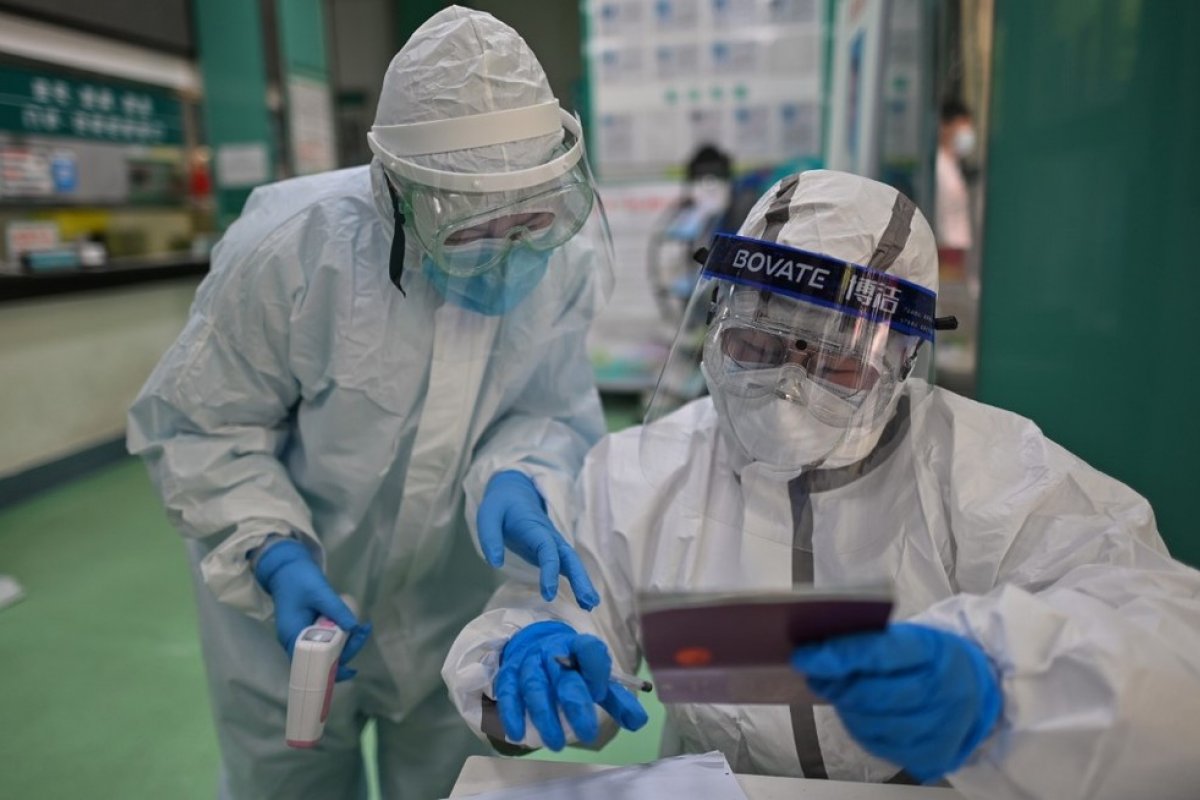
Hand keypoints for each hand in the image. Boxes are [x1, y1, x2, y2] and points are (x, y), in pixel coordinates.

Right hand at [253, 538, 371, 680]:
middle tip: (364, 630)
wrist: (286, 567)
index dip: (332, 669)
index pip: (312, 664)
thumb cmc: (299, 579)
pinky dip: (339, 636)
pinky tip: (353, 628)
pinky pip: (325, 640)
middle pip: (322, 659)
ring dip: (346, 643)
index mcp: (293, 637)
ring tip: (363, 628)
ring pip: (325, 650)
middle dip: (346, 651)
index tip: (353, 667)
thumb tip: (354, 628)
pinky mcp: (307, 629)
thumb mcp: (319, 592)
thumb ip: (336, 609)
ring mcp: (300, 636)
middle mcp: (294, 642)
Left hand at [477, 471, 599, 609]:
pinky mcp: (551, 551)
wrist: (514, 491)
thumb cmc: (501, 504)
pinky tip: (583, 600)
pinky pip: (566, 566)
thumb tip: (496, 564)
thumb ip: (490, 538)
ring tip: (590, 605)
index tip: (549, 594)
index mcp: (534, 528)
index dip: (550, 571)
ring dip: (582, 582)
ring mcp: (552, 544)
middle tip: (589, 602)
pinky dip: (576, 581)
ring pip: (572, 562)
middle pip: (570, 557)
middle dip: (580, 579)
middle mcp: (549, 537)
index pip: (548, 550)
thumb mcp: (488, 516)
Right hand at [494, 621, 647, 749]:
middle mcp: (552, 652)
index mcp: (578, 647)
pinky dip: (511, 713)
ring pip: (534, 687)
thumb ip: (617, 700)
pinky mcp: (508, 675)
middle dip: (575, 705)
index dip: (595, 670)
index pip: (588, 650)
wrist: (536, 647)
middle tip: (587, 734)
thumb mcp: (596, 679)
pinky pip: (507, 693)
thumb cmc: (572, 668)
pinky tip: (518, 735)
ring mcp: (528, 663)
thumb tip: (638, 722)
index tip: (600, 692)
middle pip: (562, 676)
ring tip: (556, 744)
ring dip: (545, 717)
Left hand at [791, 622, 1001, 781]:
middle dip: (837, 685)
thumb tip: (819, 650)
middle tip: (815, 674)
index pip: (881, 653)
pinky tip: (856, 713)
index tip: (806, 656)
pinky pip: (881, 744)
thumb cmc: (930, 658)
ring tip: (836, 691)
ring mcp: (941, 727)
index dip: (840, 656)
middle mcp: (943, 692)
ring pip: (874, 723)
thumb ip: (870, 642)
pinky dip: (860, 727)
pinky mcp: (933, 754)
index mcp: (935, 652)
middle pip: (875, 695)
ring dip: (846, 707)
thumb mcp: (909, 637)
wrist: (975, 690)